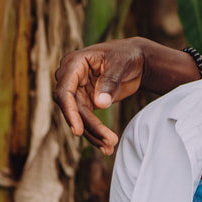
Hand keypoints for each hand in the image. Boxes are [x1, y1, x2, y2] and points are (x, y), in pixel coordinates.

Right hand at [54, 38, 148, 153]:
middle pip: (72, 108)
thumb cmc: (127, 55)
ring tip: (109, 147)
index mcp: (74, 64)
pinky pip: (87, 120)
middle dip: (87, 126)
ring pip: (80, 117)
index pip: (64, 91)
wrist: (137, 58)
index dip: (70, 112)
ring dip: (93, 133)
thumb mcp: (121, 64)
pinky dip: (96, 132)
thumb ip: (110, 82)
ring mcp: (78, 90)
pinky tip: (106, 145)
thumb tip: (100, 104)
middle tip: (108, 141)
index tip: (78, 130)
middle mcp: (71, 78)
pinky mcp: (87, 101)